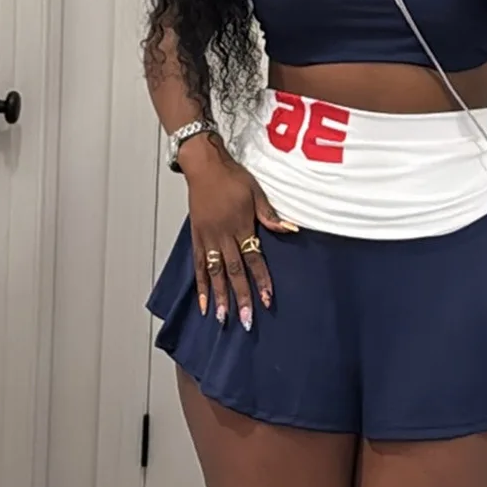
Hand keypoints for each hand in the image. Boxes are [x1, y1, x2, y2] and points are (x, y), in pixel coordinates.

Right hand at [179, 137, 296, 329]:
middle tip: (247, 320)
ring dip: (220, 296)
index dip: (262, 280)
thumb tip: (290, 229)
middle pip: (234, 271)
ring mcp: (207, 238)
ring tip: (222, 319)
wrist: (204, 166)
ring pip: (215, 273)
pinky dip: (201, 285)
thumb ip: (269, 215)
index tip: (268, 299)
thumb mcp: (256, 192)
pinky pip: (198, 265)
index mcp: (240, 226)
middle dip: (241, 297)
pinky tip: (204, 303)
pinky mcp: (196, 238)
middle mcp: (223, 235)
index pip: (254, 258)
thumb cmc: (232, 177)